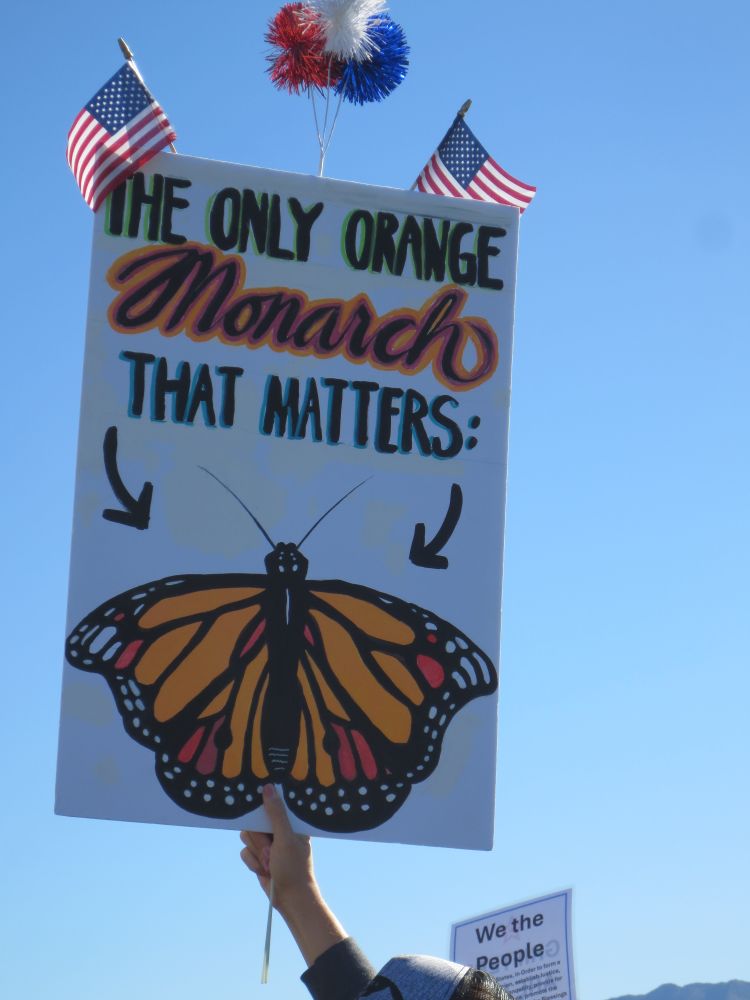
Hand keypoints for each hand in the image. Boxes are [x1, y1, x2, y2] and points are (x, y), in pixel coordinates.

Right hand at [239, 784, 347, 965]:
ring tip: (270, 863)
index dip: (262, 804)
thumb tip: (268, 788)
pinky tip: (265, 870)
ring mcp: (268, 842)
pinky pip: (244, 851)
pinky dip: (252, 862)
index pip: (272, 803)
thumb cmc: (294, 868)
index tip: (253, 803)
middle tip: (271, 850)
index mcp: (290, 821)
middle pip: (254, 820)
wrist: (289, 898)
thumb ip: (276, 814)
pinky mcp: (258, 855)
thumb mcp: (285, 838)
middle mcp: (278, 829)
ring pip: (247, 835)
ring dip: (257, 852)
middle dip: (260, 839)